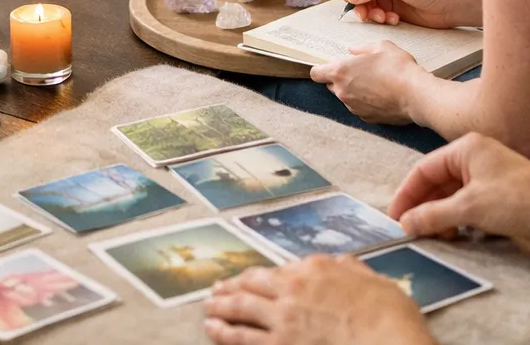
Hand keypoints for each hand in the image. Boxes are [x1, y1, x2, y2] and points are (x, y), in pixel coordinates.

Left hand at [203, 255, 433, 344]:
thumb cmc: (391, 319)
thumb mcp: (375, 282)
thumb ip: (350, 270)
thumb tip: (341, 264)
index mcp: (314, 270)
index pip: (277, 271)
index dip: (259, 277)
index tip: (248, 281)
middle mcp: (293, 289)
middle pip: (252, 286)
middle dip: (231, 288)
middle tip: (216, 290)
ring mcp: (284, 319)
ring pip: (241, 310)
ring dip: (221, 308)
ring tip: (208, 309)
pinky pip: (245, 339)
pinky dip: (225, 333)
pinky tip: (213, 330)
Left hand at [310, 41, 420, 123]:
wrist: (417, 95)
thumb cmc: (398, 68)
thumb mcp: (380, 47)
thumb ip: (361, 48)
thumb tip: (353, 51)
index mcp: (340, 72)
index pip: (316, 73)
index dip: (321, 69)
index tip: (331, 66)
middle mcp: (343, 92)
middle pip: (331, 86)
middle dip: (340, 80)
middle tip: (359, 73)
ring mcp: (354, 107)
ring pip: (347, 98)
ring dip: (354, 91)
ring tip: (375, 84)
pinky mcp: (367, 119)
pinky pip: (360, 108)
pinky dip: (366, 103)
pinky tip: (381, 96)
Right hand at [390, 132, 529, 249]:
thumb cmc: (517, 201)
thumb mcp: (470, 208)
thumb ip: (433, 214)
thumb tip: (405, 224)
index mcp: (465, 149)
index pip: (424, 169)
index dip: (407, 193)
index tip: (394, 216)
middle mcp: (474, 160)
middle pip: (437, 184)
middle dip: (424, 207)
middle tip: (411, 230)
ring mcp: (488, 180)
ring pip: (452, 197)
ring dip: (440, 217)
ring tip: (436, 236)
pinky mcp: (498, 200)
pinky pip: (468, 208)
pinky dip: (458, 222)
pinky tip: (455, 236)